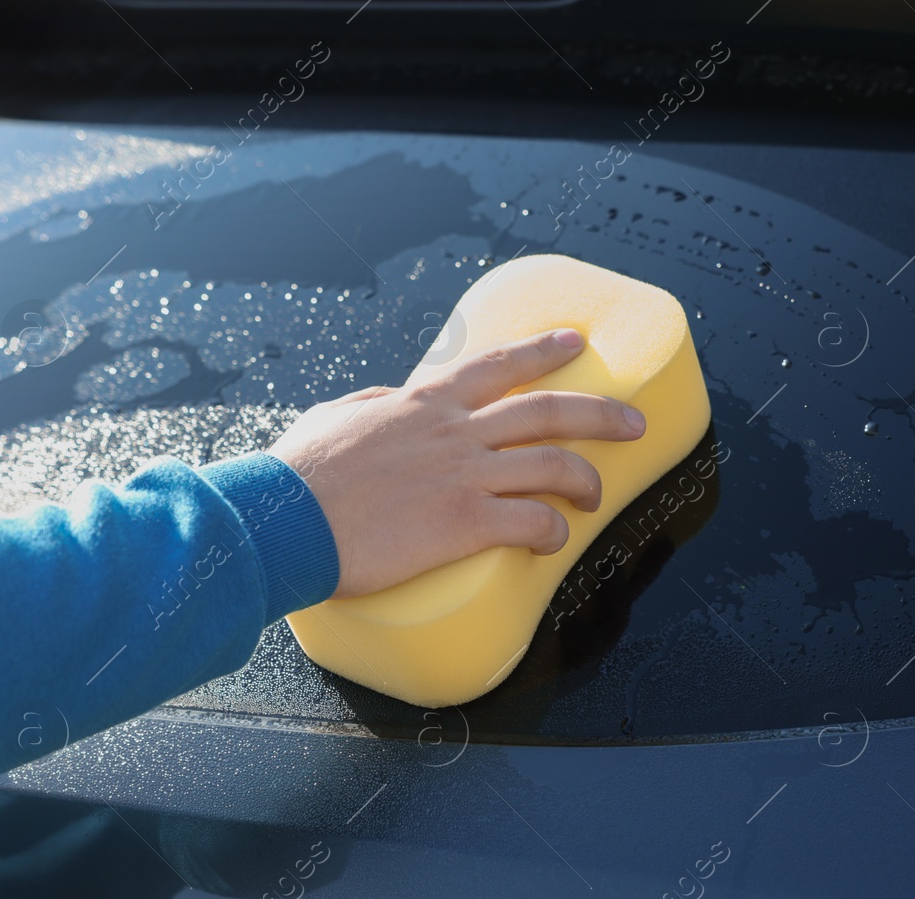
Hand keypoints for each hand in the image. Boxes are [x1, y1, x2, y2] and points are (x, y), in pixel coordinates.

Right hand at [268, 328, 645, 598]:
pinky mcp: (461, 523)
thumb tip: (385, 402)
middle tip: (634, 421)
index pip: (496, 364)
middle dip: (600, 413)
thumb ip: (370, 406)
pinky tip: (555, 542)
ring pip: (552, 465)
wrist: (281, 518)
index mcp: (422, 403)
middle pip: (546, 410)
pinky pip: (531, 522)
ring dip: (586, 481)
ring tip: (597, 497)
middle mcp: (452, 431)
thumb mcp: (334, 418)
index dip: (542, 351)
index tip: (574, 341)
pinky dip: (553, 531)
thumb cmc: (296, 474)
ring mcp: (462, 475)